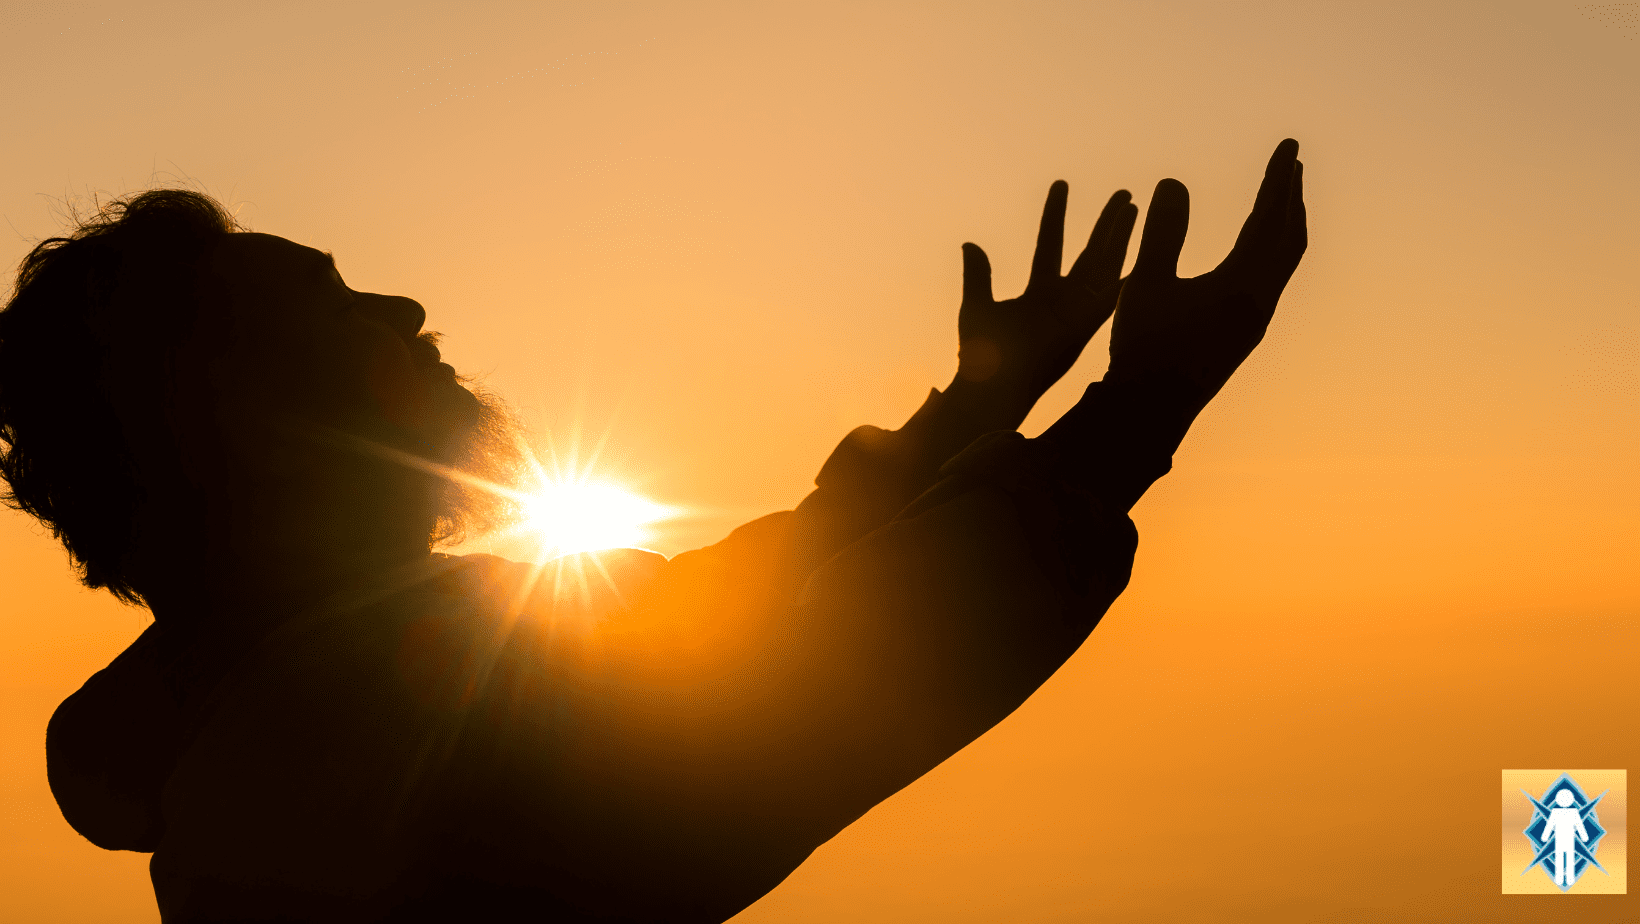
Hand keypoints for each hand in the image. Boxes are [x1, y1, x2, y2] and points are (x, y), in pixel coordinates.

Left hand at [953, 184, 1138, 424]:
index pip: (1051, 242)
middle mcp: (1065, 299)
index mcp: (1039, 292)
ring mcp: (1079, 310)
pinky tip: (1149, 255)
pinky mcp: (1087, 323)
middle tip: (1124, 194)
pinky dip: (1131, 277)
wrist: (993, 383)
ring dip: (1121, 236)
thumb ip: (978, 274)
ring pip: (1107, 265)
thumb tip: (969, 244)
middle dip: (1105, 223)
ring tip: (1134, 206)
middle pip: (1091, 250)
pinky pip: (1114, 296)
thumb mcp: (978, 304)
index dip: (1055, 214)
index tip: (1061, 184)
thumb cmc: (982, 355)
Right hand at [1105, 139, 1307, 403]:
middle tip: (1293, 163)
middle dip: (1292, 198)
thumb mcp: (1146, 283)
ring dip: (1286, 225)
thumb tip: (1174, 182)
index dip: (1279, 178)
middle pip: (1290, 239)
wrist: (1150, 409)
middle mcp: (1259, 301)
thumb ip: (1163, 232)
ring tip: (1282, 198)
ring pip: (1284, 263)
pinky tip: (1256, 250)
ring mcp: (1256, 320)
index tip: (1290, 145)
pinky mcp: (1245, 333)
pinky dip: (1272, 250)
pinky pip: (1272, 279)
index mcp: (1241, 285)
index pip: (1269, 218)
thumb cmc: (1144, 346)